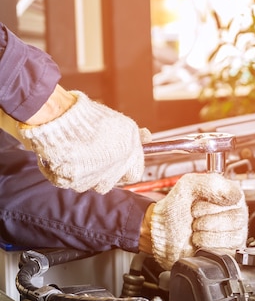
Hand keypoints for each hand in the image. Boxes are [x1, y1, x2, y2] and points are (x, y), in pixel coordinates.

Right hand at [18, 89, 148, 193]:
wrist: (62, 117)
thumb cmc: (93, 118)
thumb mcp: (122, 124)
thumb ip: (136, 136)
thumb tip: (148, 137)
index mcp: (128, 159)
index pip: (134, 175)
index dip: (125, 168)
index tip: (118, 161)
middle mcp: (111, 173)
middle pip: (109, 182)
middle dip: (102, 172)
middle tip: (92, 157)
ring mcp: (89, 179)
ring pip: (87, 183)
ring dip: (83, 173)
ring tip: (76, 153)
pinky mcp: (68, 181)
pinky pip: (65, 181)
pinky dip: (62, 171)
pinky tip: (62, 155)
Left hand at [149, 173, 247, 269]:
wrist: (162, 235)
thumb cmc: (174, 211)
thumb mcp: (187, 185)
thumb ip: (211, 182)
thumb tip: (234, 193)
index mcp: (230, 194)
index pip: (235, 198)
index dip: (212, 204)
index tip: (197, 205)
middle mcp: (236, 212)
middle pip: (236, 218)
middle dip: (207, 219)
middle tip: (195, 218)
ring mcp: (235, 232)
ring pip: (232, 235)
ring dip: (206, 232)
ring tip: (196, 229)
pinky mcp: (229, 249)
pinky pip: (228, 249)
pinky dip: (208, 245)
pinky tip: (200, 240)